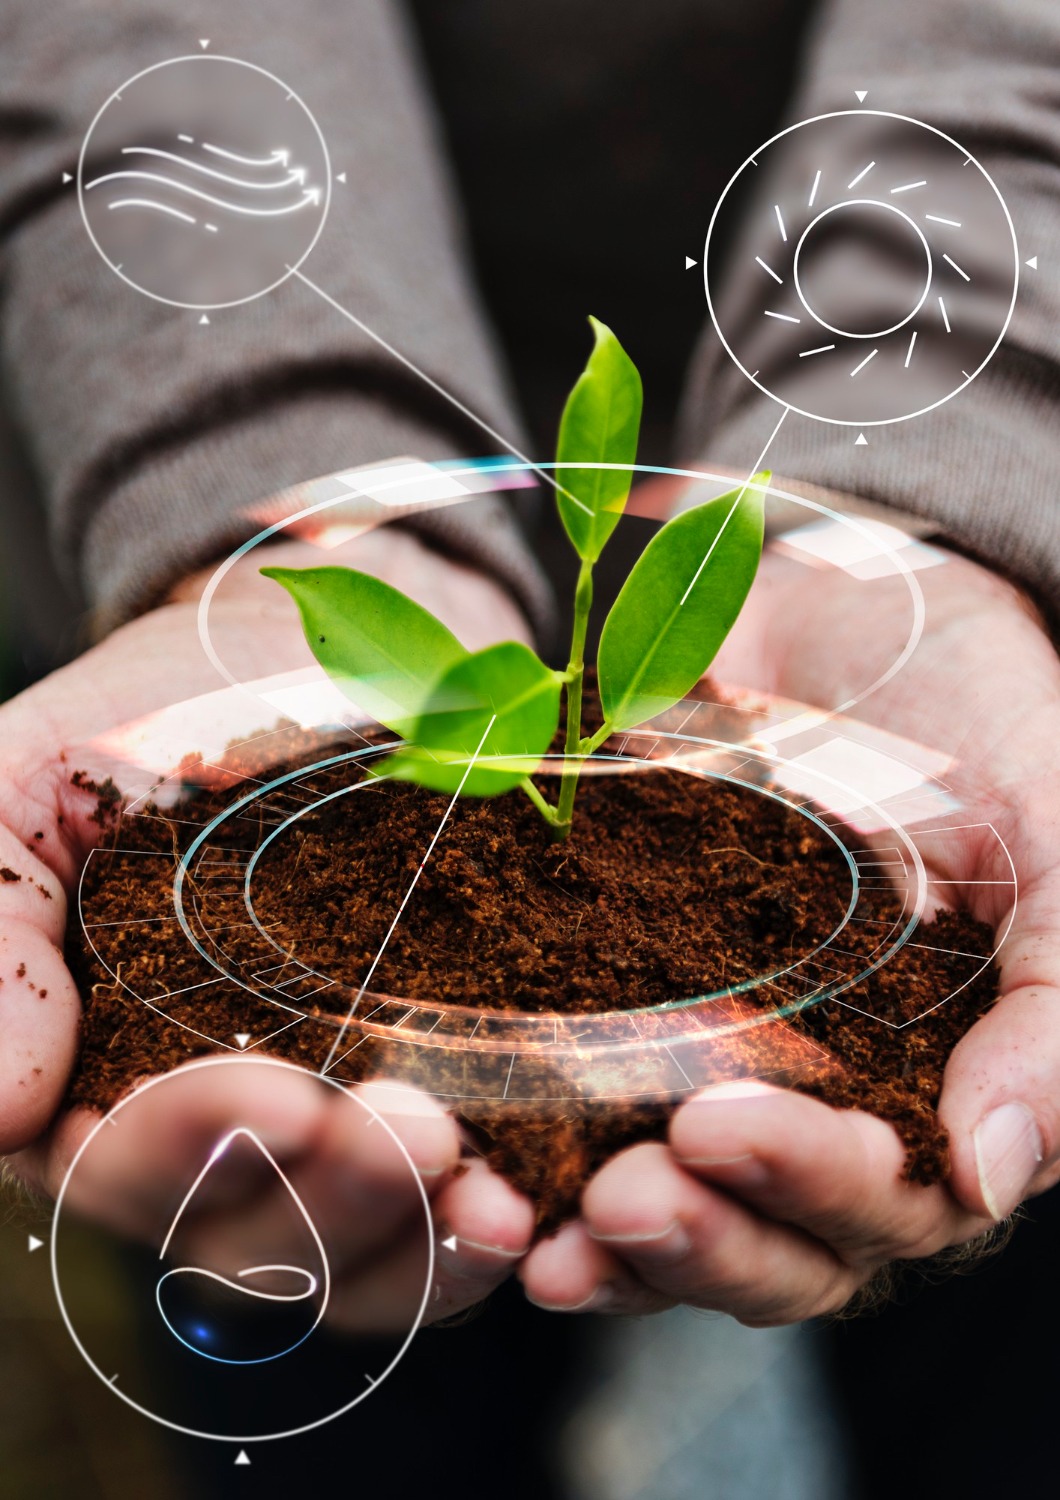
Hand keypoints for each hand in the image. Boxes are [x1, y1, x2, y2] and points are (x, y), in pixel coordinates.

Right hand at [0, 525, 534, 1325]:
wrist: (311, 662)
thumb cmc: (152, 726)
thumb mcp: (28, 794)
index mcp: (98, 1080)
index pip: (125, 1163)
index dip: (189, 1149)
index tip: (273, 1095)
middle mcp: (214, 1138)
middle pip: (258, 1237)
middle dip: (333, 1199)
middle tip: (412, 1137)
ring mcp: (332, 1133)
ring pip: (366, 1255)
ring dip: (428, 1243)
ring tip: (493, 1200)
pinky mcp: (441, 1108)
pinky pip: (459, 1213)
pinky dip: (493, 1222)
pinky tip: (542, 1199)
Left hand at [520, 527, 1059, 1321]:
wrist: (869, 612)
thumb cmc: (990, 724)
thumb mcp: (1055, 843)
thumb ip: (1058, 1008)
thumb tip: (990, 1174)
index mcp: (944, 1093)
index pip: (886, 1203)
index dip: (806, 1187)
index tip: (715, 1128)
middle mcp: (834, 1107)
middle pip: (771, 1241)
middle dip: (694, 1236)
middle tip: (618, 1194)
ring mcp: (727, 1063)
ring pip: (674, 1208)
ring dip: (602, 1239)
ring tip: (526, 1223)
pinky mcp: (632, 1007)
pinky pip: (581, 1111)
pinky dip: (530, 1151)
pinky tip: (475, 1165)